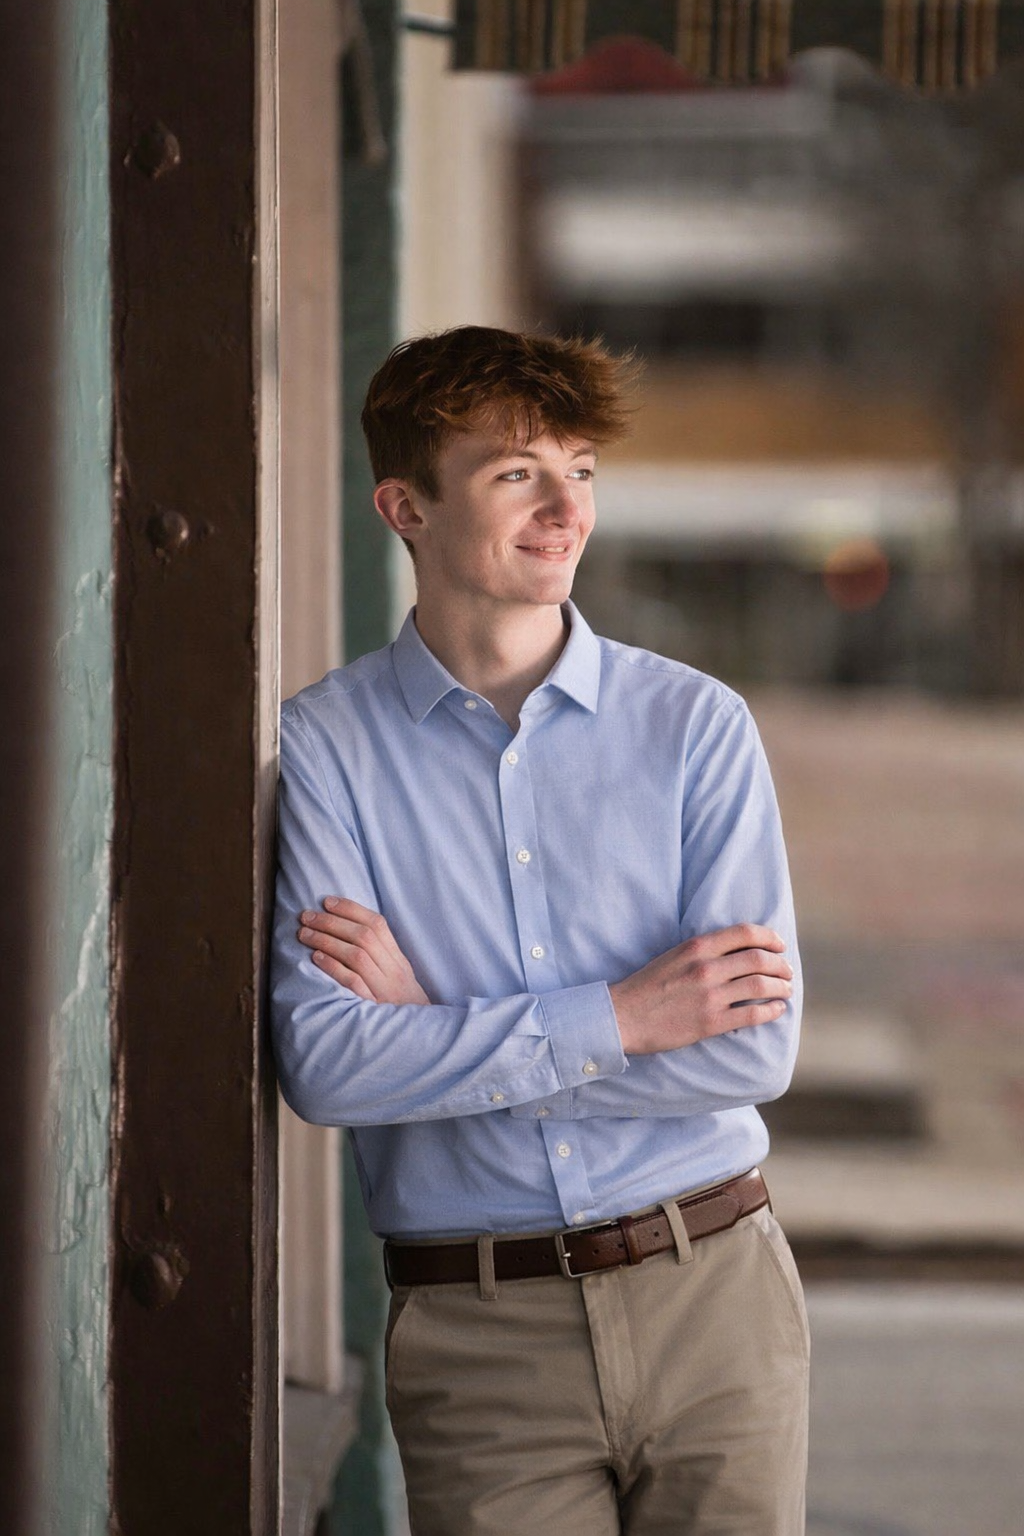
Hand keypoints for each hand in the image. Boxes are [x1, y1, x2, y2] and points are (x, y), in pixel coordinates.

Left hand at [297, 897, 429, 1004]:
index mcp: (399, 961)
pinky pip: (353, 983)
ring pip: (357, 956)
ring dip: (327, 940)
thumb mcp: (397, 979)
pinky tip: (316, 958)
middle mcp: (394, 972)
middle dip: (332, 922)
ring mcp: (385, 990)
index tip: (327, 901)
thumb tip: (348, 932)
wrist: (419, 1040)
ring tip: (304, 934)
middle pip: (364, 936)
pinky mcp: (373, 1008)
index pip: (378, 925)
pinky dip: (334, 967)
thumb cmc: (400, 1008)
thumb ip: (380, 957)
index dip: (351, 909)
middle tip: (307, 915)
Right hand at [608, 924, 792, 1055]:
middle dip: (780, 965)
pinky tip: (777, 1010)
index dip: (769, 937)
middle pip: (759, 959)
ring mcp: (710, 996)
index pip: (745, 933)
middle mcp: (706, 968)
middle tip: (786, 971)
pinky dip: (772, 1010)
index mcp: (696, 947)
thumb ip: (704, 951)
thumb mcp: (674, 956)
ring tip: (786, 990)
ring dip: (781, 987)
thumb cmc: (647, 986)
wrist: (623, 1016)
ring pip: (761, 985)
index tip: (779, 945)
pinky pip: (752, 1014)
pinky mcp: (710, 1022)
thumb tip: (738, 951)